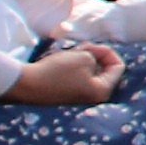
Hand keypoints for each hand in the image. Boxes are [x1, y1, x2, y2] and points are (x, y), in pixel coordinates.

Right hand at [4, 42, 123, 106]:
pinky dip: (72, 63)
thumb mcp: (84, 57)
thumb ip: (97, 56)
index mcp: (102, 91)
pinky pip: (78, 73)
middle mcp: (94, 97)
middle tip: (78, 48)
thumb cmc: (57, 71)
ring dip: (81, 57)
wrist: (28, 84)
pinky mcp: (68, 92)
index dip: (107, 51)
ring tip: (68, 54)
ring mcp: (80, 95)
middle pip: (104, 67)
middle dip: (93, 54)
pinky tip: (61, 61)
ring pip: (90, 68)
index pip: (118, 66)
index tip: (90, 47)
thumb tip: (95, 60)